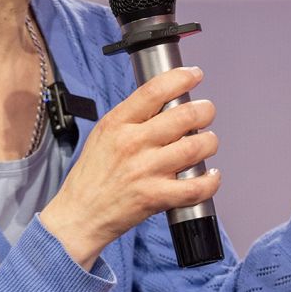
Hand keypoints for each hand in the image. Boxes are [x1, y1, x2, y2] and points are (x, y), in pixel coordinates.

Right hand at [39, 67, 219, 268]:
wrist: (79, 215)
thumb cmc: (92, 177)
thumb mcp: (103, 135)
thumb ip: (132, 118)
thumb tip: (166, 101)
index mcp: (118, 124)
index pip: (155, 89)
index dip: (182, 78)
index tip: (194, 76)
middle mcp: (133, 144)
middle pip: (185, 115)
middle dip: (205, 110)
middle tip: (205, 113)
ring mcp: (146, 171)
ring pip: (196, 147)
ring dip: (209, 142)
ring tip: (206, 143)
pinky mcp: (156, 197)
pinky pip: (196, 186)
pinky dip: (211, 180)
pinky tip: (210, 175)